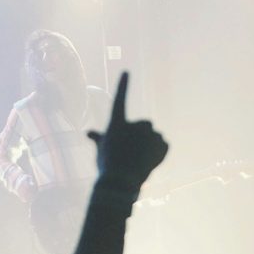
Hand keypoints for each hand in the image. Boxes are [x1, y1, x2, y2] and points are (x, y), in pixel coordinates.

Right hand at [87, 72, 168, 190]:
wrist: (121, 182)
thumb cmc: (107, 166)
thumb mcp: (101, 151)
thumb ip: (99, 138)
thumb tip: (89, 132)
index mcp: (117, 124)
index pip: (120, 100)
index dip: (123, 86)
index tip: (127, 71)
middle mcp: (135, 124)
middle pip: (144, 123)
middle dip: (142, 133)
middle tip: (134, 150)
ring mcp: (150, 134)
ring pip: (154, 136)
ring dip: (150, 144)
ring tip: (140, 160)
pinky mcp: (163, 144)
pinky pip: (163, 145)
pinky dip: (159, 152)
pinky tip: (149, 163)